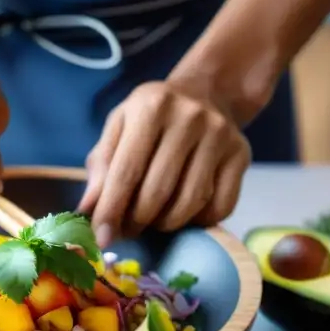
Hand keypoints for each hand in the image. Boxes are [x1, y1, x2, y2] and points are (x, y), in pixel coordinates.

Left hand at [77, 81, 250, 245]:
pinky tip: (185, 213)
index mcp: (151, 107)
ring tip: (154, 221)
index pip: (126, 171)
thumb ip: (101, 165)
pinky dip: (199, 221)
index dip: (111, 210)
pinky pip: (220, 207)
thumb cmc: (152, 116)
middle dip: (137, 221)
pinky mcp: (241, 155)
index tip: (102, 238)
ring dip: (166, 224)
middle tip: (128, 230)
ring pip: (190, 203)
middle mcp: (190, 118)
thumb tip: (87, 210)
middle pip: (157, 192)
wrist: (206, 92)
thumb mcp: (120, 127)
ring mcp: (220, 136)